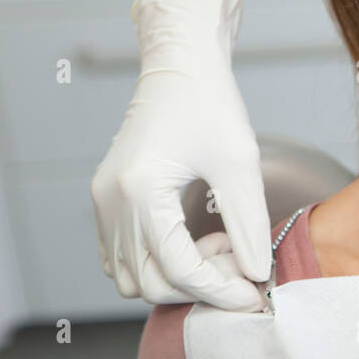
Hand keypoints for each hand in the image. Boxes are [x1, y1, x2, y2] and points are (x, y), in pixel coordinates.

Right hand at [91, 0, 270, 311]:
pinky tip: (195, 239)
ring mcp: (102, 202)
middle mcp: (110, 202)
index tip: (253, 294)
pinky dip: (157, 262)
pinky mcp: (106, 199)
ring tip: (219, 245)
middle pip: (149, 283)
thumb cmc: (210, 102)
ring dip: (176, 276)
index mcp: (140, 191)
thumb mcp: (240, 162)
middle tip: (240, 263)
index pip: (177, 269)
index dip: (219, 290)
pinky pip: (121, 256)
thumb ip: (250, 224)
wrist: (180, 64)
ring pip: (131, 276)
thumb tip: (256, 274)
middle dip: (199, 285)